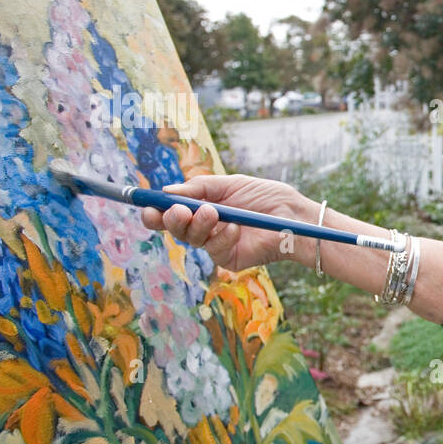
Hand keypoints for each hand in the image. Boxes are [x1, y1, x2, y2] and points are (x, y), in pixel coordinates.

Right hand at [140, 174, 315, 270]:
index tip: (148, 207)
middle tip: (178, 211)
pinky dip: (221, 236)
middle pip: (174, 228)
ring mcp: (215, 244)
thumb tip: (167, 191)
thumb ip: (200, 188)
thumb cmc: (267, 198)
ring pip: (191, 238)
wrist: (294, 216)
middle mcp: (205, 227)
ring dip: (198, 225)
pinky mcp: (228, 259)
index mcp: (201, 207)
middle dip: (171, 219)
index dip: (155, 211)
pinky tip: (234, 228)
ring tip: (212, 213)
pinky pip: (213, 249)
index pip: (170, 211)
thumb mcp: (231, 185)